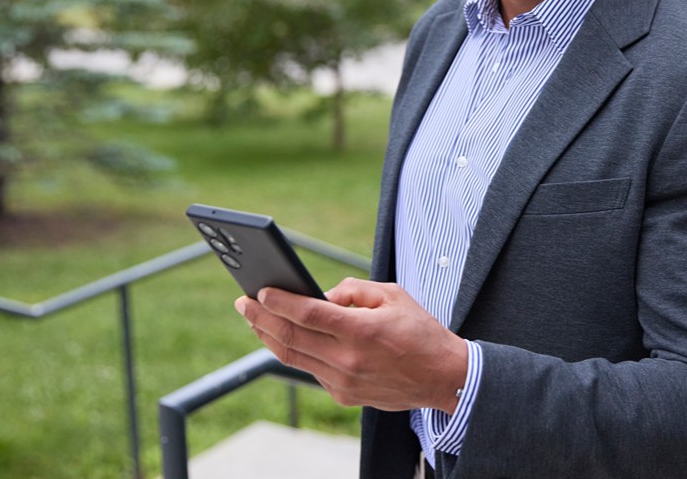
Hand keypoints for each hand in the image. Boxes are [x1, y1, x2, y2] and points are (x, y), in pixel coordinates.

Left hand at [234, 277, 467, 413]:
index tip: (260, 291)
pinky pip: (312, 370)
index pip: (309, 313)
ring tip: (255, 319)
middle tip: (242, 303)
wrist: (443, 377)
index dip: (280, 302)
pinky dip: (297, 352)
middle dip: (262, 318)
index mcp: (362, 331)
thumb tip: (322, 295)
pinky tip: (287, 337)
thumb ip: (354, 290)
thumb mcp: (393, 295)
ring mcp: (344, 382)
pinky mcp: (344, 395)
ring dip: (270, 337)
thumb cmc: (421, 331)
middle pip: (292, 337)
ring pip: (295, 357)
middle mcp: (348, 360)